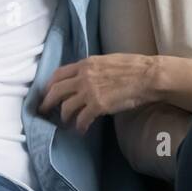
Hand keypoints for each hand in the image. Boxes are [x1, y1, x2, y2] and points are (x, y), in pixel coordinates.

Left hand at [40, 53, 155, 132]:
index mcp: (86, 64)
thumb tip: (87, 76)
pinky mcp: (98, 105)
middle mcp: (83, 77)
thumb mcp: (107, 60)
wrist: (147, 76)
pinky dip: (79, 126)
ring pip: (66, 107)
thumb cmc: (133, 67)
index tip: (47, 92)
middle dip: (47, 102)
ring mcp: (89, 91)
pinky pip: (81, 119)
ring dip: (64, 116)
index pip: (58, 74)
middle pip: (56, 91)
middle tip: (44, 111)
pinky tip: (81, 130)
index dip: (50, 85)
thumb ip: (93, 68)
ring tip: (66, 122)